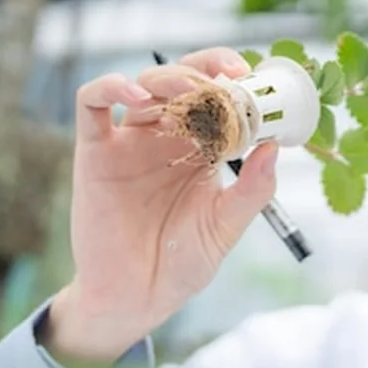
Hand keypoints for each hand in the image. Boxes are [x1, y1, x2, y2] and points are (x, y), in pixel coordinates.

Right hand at [47, 48, 278, 362]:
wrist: (137, 297)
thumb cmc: (182, 263)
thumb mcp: (225, 227)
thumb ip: (252, 190)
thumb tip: (275, 148)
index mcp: (202, 149)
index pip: (219, 99)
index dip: (236, 81)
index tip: (257, 78)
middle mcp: (167, 138)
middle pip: (185, 82)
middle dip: (208, 70)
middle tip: (231, 74)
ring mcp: (130, 141)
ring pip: (145, 86)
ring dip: (170, 78)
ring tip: (194, 89)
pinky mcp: (95, 152)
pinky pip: (92, 104)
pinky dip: (110, 87)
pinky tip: (135, 96)